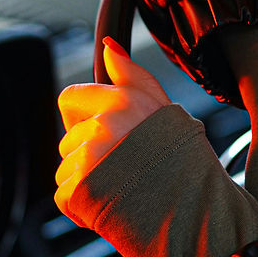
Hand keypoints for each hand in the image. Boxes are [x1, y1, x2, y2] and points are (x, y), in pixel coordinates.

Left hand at [55, 38, 169, 222]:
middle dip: (86, 154)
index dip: (83, 118)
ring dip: (85, 181)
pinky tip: (110, 203)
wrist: (194, 210)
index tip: (106, 134)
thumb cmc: (181, 160)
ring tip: (119, 186)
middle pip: (67, 138)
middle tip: (121, 166)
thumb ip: (132, 75)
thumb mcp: (163, 108)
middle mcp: (105, 124)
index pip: (70, 98)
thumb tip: (109, 46)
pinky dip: (81, 206)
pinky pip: (64, 196)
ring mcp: (91, 157)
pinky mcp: (81, 189)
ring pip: (65, 168)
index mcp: (124, 100)